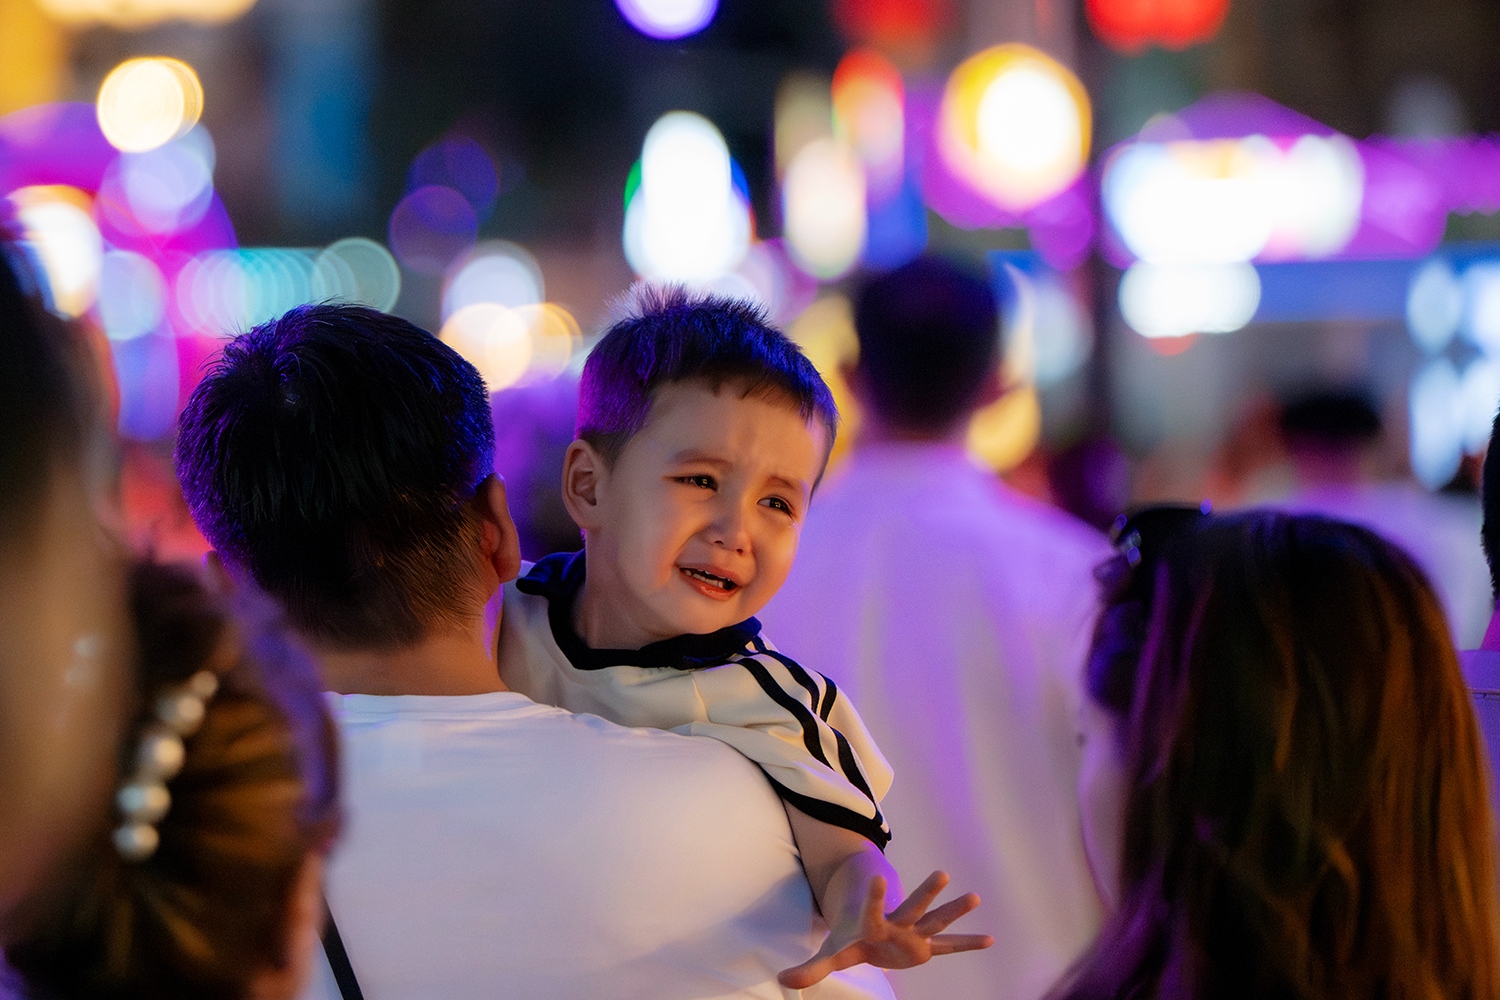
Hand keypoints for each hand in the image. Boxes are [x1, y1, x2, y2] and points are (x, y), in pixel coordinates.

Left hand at [776, 870, 992, 988]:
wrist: (866, 912)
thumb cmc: (851, 934)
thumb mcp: (834, 951)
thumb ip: (812, 967)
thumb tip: (782, 980)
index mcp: (873, 925)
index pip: (872, 910)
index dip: (874, 896)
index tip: (877, 875)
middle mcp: (897, 924)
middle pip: (912, 907)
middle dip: (926, 893)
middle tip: (942, 873)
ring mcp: (914, 932)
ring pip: (935, 919)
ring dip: (953, 910)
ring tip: (975, 896)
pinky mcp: (925, 945)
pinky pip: (949, 946)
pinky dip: (968, 944)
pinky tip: (990, 939)